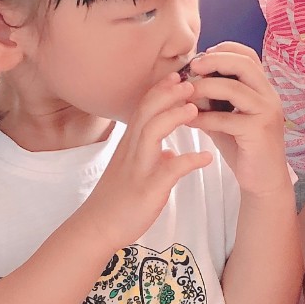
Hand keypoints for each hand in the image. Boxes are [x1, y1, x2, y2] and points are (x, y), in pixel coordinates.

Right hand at [77, 75, 212, 249]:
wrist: (98, 228)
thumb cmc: (116, 201)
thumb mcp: (134, 173)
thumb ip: (153, 159)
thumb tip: (171, 154)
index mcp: (130, 145)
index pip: (143, 108)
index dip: (159, 90)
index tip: (177, 76)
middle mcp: (132, 151)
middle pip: (146, 113)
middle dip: (167, 94)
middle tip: (189, 81)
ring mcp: (138, 169)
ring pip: (152, 133)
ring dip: (173, 117)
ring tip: (195, 108)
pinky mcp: (147, 189)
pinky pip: (169, 171)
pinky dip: (188, 161)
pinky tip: (206, 158)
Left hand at [185, 44, 291, 198]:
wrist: (263, 180)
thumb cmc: (243, 146)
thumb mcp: (225, 116)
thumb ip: (211, 98)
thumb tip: (185, 82)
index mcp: (263, 87)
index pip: (247, 55)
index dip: (223, 50)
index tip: (200, 58)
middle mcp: (269, 95)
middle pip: (244, 63)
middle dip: (214, 61)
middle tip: (191, 68)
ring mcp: (267, 112)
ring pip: (233, 88)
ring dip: (204, 88)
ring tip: (185, 95)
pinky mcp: (259, 131)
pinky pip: (227, 118)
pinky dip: (204, 117)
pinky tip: (190, 121)